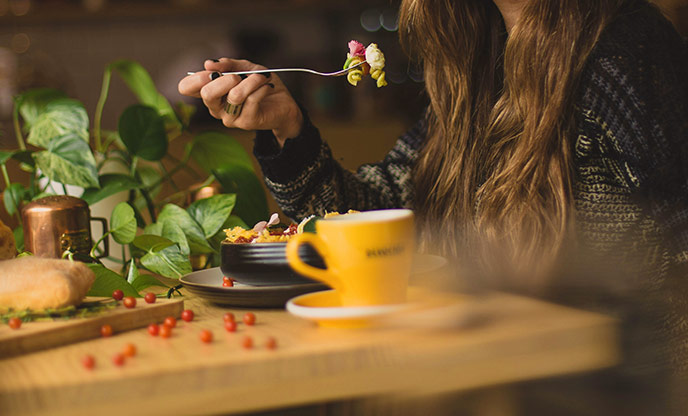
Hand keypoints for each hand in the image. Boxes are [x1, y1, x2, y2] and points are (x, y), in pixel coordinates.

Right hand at [178, 58, 302, 145]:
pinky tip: (267, 86)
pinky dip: (261, 87)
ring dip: (251, 81)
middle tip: (239, 75)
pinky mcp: (246, 122)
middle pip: (207, 94)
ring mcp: (230, 118)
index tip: (213, 70)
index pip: (186, 88)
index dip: (196, 77)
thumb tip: (208, 64)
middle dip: (225, 79)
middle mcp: (216, 108)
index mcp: (210, 93)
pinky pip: (252, 99)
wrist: (283, 104)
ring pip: (234, 95)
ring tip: (262, 77)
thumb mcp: (245, 68)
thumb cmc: (261, 85)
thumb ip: (228, 64)